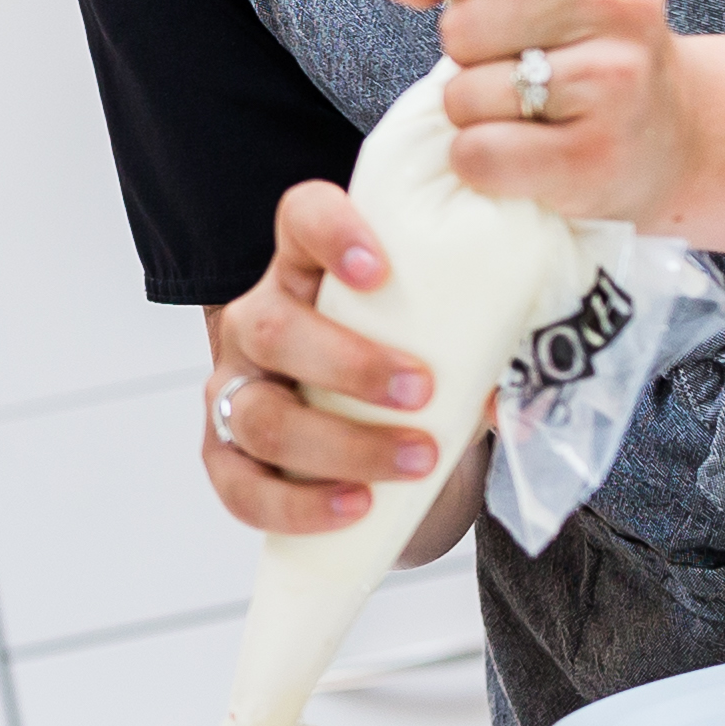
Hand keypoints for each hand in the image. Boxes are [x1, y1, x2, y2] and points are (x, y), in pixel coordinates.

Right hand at [203, 179, 454, 539]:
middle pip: (272, 327)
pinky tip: (357, 506)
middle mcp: (258, 322)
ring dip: (344, 444)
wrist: (396, 461)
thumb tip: (498, 400)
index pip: (301, 219)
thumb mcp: (448, 351)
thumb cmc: (417, 381)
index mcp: (308, 271)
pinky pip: (242, 489)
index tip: (380, 269)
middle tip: (422, 390)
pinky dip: (302, 505)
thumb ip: (478, 357)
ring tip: (415, 460)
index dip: (330, 232)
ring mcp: (235, 390)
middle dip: (349, 365)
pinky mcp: (226, 459)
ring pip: (261, 416)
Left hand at [386, 0, 696, 224]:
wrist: (661, 130)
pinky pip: (476, 154)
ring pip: (461, 93)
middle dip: (467, 48)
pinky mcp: (596, 156)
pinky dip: (480, 161)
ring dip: (473, 107)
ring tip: (529, 103)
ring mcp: (617, 79)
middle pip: (463, 22)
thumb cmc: (572, 36)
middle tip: (522, 57)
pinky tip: (528, 149)